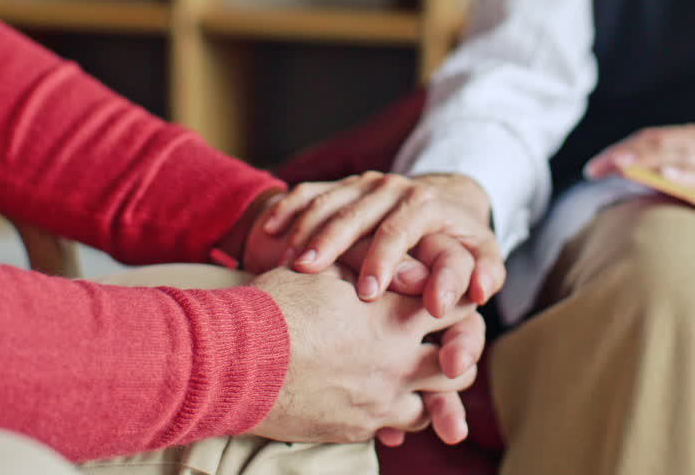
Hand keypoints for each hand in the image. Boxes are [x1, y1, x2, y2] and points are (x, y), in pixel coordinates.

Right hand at [249, 266, 480, 444]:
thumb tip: (410, 267)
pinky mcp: (355, 428)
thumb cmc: (277, 306)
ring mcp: (379, 401)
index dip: (460, 301)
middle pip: (459, 365)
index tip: (452, 298)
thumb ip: (375, 265)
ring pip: (434, 404)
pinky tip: (377, 397)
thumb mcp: (327, 269)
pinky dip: (393, 413)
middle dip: (458, 352)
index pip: (459, 308)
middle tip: (447, 343)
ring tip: (415, 374)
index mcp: (396, 316)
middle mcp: (399, 363)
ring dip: (431, 389)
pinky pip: (392, 427)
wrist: (234, 360)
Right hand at [260, 172, 504, 313]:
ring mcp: (363, 184)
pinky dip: (288, 208)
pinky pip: (308, 192)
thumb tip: (482, 292)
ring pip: (328, 200)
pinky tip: (269, 232)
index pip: (401, 229)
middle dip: (331, 241)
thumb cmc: (460, 239)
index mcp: (426, 204)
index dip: (384, 258)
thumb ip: (484, 273)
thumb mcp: (481, 253)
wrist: (444, 200)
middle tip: (308, 271)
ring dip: (304, 229)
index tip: (367, 292)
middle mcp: (393, 188)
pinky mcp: (341, 185)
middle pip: (357, 212)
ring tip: (284, 261)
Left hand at [585, 122, 694, 241]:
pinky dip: (686, 177)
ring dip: (648, 161)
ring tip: (621, 166)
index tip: (594, 167)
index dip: (621, 149)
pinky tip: (667, 177)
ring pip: (680, 157)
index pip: (651, 138)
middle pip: (660, 144)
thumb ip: (667, 168)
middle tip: (598, 167)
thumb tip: (622, 178)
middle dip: (626, 155)